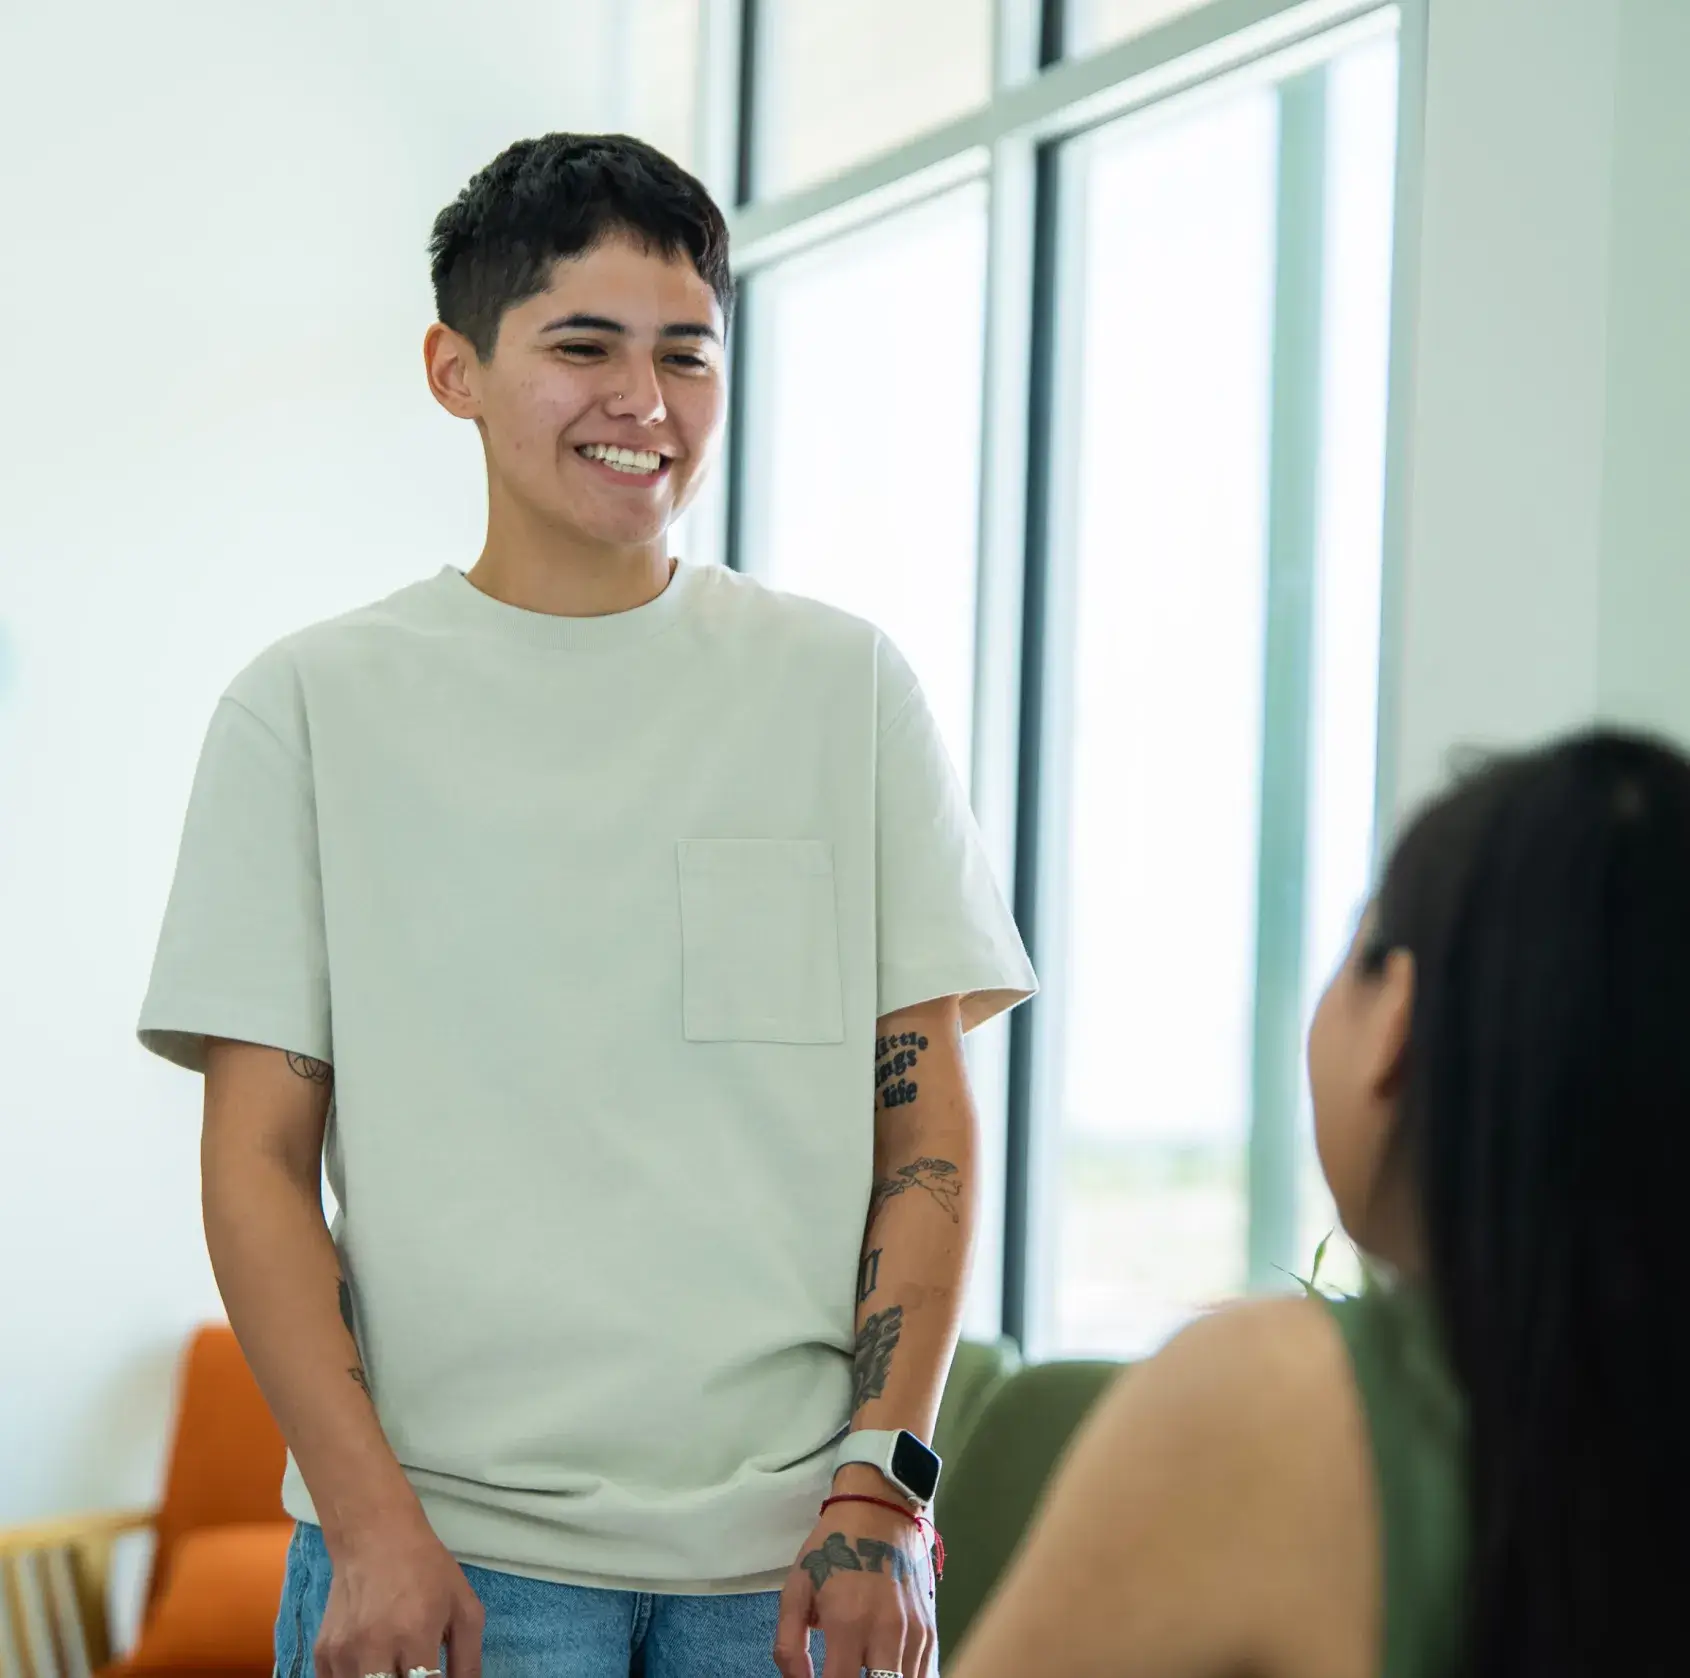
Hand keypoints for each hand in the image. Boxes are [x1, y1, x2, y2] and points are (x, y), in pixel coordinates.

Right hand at [315, 1513, 483, 1677]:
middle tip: (413, 1672)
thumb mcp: (463, 1606)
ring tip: (394, 1666)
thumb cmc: (426, 1569)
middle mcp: (375, 1647)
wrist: (375, 1535)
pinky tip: (371, 1668)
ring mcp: (343, 1653)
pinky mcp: (322, 1653)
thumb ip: (468, 1660)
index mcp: (415, 1634)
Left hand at [774, 1503, 935, 1677]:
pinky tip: (885, 1673)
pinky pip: (922, 1675)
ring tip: (863, 1671)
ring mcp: (914, 1634)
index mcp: (848, 1624)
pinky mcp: (930, 1630)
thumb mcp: (796, 1590)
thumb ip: (789, 1645)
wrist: (879, 1512)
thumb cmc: (832, 1551)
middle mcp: (886, 1634)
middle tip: (845, 1676)